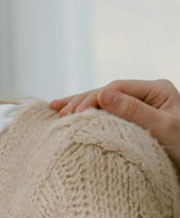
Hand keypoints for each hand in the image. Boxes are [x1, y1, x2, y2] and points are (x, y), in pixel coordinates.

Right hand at [50, 79, 179, 168]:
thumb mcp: (161, 128)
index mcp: (157, 90)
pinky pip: (107, 115)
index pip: (117, 88)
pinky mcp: (133, 122)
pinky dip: (88, 117)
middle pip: (107, 93)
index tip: (75, 114)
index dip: (93, 99)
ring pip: (104, 103)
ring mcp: (140, 108)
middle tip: (59, 114)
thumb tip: (101, 95)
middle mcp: (147, 95)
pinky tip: (71, 118)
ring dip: (80, 108)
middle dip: (81, 102)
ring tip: (55, 111)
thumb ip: (132, 111)